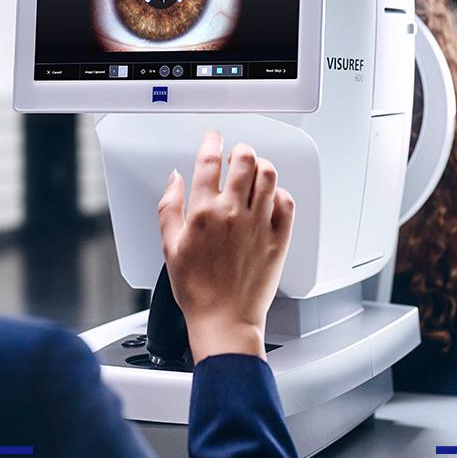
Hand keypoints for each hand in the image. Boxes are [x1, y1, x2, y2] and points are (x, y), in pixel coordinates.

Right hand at [155, 131, 294, 360]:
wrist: (224, 318)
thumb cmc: (196, 288)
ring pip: (269, 176)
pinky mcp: (280, 239)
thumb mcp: (169, 245)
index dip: (211, 142)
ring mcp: (260, 224)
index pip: (209, 162)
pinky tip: (271, 197)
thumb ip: (169, 207)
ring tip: (255, 170)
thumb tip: (175, 179)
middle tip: (236, 152)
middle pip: (245, 161)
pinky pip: (287, 203)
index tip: (213, 138)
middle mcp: (234, 213)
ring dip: (261, 166)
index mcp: (204, 212)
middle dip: (240, 149)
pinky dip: (280, 192)